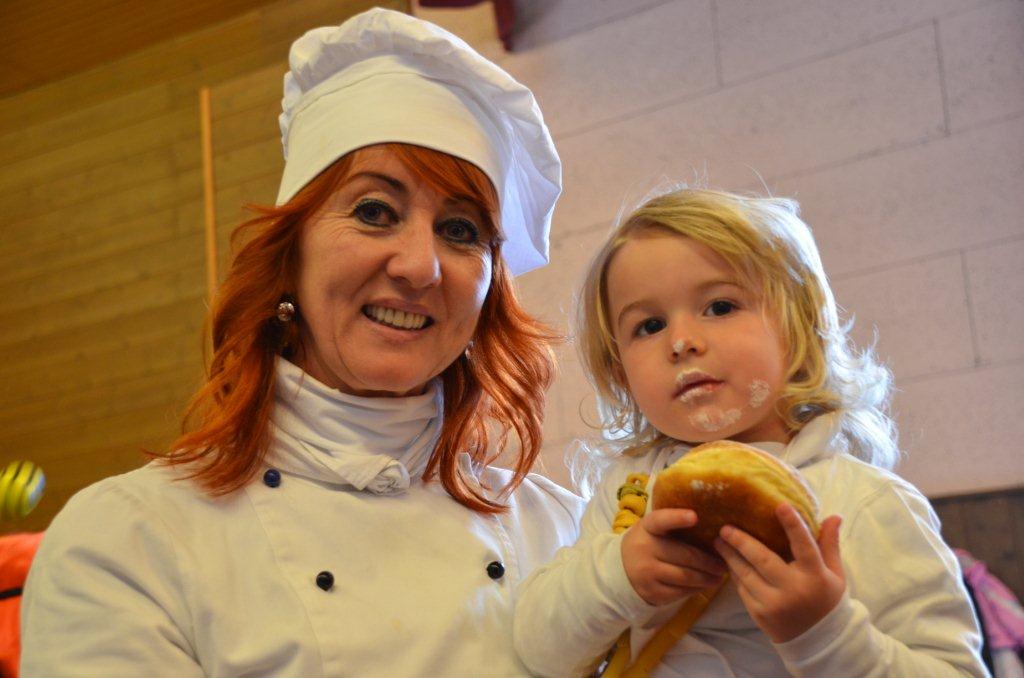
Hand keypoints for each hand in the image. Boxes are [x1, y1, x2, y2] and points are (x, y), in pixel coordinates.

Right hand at [621, 509, 727, 605]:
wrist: (620, 571)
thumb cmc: (647, 544)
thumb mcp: (652, 530)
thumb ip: (673, 526)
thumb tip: (711, 530)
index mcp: (647, 528)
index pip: (661, 520)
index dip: (677, 518)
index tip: (695, 516)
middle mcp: (644, 549)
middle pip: (684, 555)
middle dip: (708, 561)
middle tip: (724, 564)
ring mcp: (647, 573)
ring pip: (685, 577)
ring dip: (707, 578)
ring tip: (718, 577)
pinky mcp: (652, 592)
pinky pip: (680, 591)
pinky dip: (695, 589)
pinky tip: (703, 585)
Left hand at [714, 503, 844, 642]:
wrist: (819, 642)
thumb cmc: (826, 600)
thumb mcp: (835, 574)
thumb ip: (829, 544)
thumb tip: (834, 515)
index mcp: (815, 576)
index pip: (804, 546)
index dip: (793, 525)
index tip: (780, 505)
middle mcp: (793, 589)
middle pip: (762, 559)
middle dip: (741, 541)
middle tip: (725, 527)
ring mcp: (774, 603)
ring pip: (746, 573)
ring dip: (730, 556)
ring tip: (719, 540)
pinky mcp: (760, 614)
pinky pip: (742, 588)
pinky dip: (734, 573)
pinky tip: (728, 561)